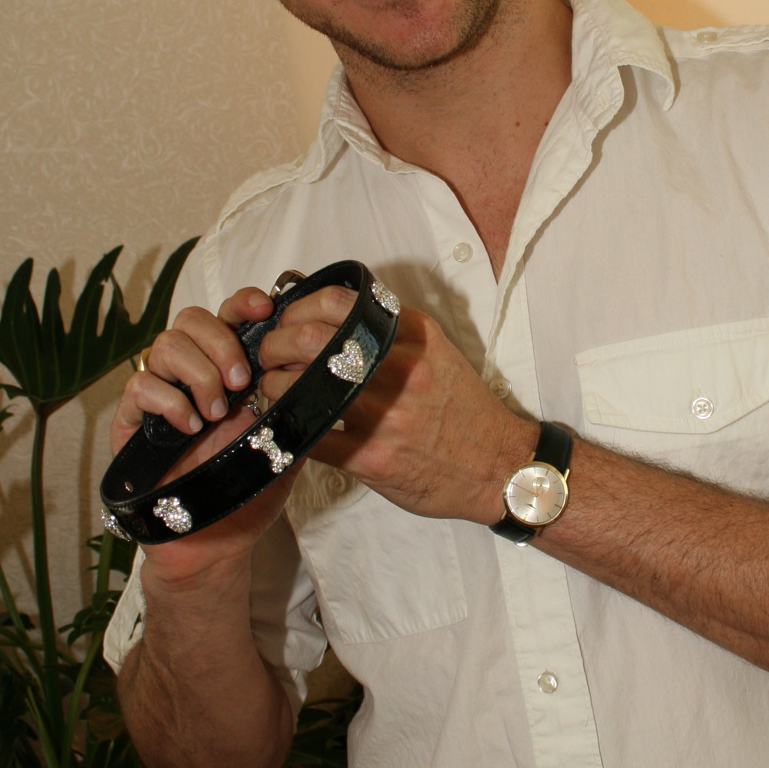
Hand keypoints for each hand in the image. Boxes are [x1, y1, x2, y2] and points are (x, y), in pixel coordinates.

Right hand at [109, 288, 303, 580]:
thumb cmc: (251, 485)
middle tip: (242, 383)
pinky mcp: (131, 421)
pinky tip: (191, 427)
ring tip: (217, 413)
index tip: (266, 309)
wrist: (218, 539)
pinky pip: (140, 384)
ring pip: (165, 344)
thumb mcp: (286, 435)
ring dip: (199, 373)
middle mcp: (192, 372)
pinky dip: (169, 401)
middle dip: (222, 343)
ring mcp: (160, 392)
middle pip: (192, 318)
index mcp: (230, 366)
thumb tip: (318, 361)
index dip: (244, 302)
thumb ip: (298, 399)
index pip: (229, 312)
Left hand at [257, 286, 537, 524]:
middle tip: (267, 357)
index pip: (336, 301)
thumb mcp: (435, 352)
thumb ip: (390, 330)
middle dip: (273, 346)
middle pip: (308, 340)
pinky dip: (289, 430)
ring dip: (272, 389)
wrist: (500, 466)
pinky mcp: (373, 459)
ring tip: (273, 393)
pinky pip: (310, 437)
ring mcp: (384, 415)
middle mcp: (398, 368)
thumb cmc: (462, 409)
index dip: (298, 308)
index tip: (288, 320)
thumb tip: (331, 309)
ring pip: (297, 389)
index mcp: (412, 335)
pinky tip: (288, 427)